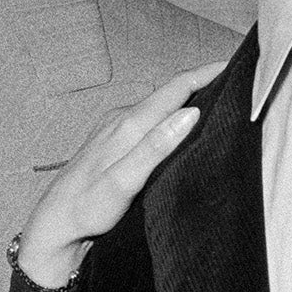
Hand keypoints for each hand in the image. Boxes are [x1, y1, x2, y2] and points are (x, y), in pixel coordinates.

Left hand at [17, 60, 227, 287]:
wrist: (54, 225)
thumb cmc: (87, 208)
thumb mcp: (124, 181)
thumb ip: (156, 147)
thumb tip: (190, 113)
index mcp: (128, 124)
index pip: (176, 88)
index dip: (207, 73)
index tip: (237, 66)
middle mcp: (121, 119)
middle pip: (169, 93)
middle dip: (202, 83)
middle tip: (236, 82)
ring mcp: (114, 129)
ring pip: (158, 106)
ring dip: (185, 99)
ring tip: (215, 99)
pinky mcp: (112, 142)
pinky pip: (147, 119)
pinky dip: (168, 115)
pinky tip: (178, 125)